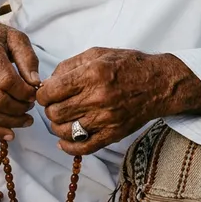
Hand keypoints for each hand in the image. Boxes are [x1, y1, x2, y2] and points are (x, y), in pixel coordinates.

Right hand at [0, 13, 41, 140]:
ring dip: (9, 121)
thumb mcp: (15, 38)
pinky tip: (9, 133)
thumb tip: (36, 83)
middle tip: (31, 108)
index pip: (7, 80)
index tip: (35, 94)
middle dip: (18, 109)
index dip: (24, 92)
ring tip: (25, 120)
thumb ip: (28, 59)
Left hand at [36, 47, 200, 155]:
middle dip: (49, 108)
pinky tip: (64, 140)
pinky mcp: (112, 134)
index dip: (42, 93)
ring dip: (56, 125)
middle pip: (55, 112)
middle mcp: (98, 98)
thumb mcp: (97, 53)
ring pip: (65, 131)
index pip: (52, 91)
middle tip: (54, 103)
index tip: (45, 92)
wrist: (159, 84)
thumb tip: (48, 81)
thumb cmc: (128, 65)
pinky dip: (68, 147)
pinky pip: (83, 148)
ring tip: (61, 117)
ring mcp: (106, 119)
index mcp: (92, 74)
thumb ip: (70, 65)